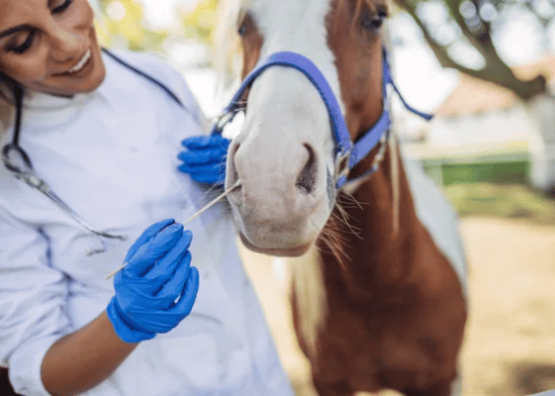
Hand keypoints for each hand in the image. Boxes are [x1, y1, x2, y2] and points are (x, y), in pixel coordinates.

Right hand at [106, 219, 199, 342]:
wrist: (129, 315)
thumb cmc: (134, 279)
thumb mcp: (132, 260)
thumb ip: (148, 240)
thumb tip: (169, 222)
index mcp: (126, 278)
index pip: (147, 256)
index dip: (164, 239)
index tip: (177, 226)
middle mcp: (137, 297)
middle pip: (163, 270)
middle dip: (178, 249)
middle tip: (187, 235)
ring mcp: (153, 311)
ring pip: (174, 286)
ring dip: (183, 265)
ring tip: (186, 252)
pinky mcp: (167, 321)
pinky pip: (184, 303)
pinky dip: (191, 286)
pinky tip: (193, 271)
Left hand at [178, 135, 230, 184]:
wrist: (238, 162)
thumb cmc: (223, 150)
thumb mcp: (216, 141)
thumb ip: (203, 142)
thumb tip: (185, 144)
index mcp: (225, 143)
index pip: (209, 141)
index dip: (195, 142)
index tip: (183, 142)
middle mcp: (227, 154)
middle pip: (208, 156)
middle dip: (192, 156)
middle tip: (179, 156)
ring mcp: (228, 166)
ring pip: (210, 167)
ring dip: (194, 168)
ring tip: (182, 167)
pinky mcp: (227, 176)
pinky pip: (214, 178)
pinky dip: (203, 177)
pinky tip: (193, 175)